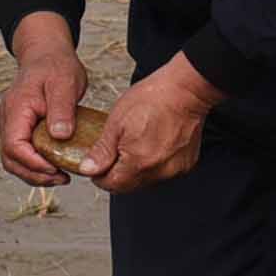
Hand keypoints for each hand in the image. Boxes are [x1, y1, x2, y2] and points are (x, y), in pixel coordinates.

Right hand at [0, 17, 89, 186]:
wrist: (47, 54)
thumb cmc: (56, 65)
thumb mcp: (64, 83)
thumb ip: (62, 109)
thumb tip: (60, 135)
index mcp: (16, 109)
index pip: (14, 146)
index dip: (33, 163)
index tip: (56, 169)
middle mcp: (8, 119)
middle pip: (10, 159)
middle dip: (34, 174)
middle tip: (61, 178)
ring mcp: (11, 125)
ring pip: (14, 160)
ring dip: (35, 174)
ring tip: (61, 177)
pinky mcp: (20, 129)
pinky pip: (22, 153)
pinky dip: (36, 165)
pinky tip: (56, 167)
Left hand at [76, 55, 218, 192]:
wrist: (187, 90)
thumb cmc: (154, 99)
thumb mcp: (117, 122)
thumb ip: (102, 151)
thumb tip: (89, 169)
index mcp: (138, 163)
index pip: (111, 185)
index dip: (100, 175)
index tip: (98, 164)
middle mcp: (159, 172)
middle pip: (129, 186)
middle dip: (117, 173)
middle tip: (115, 150)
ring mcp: (174, 170)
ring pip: (145, 179)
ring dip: (136, 169)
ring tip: (135, 143)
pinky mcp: (186, 165)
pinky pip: (162, 172)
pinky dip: (154, 163)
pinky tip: (152, 144)